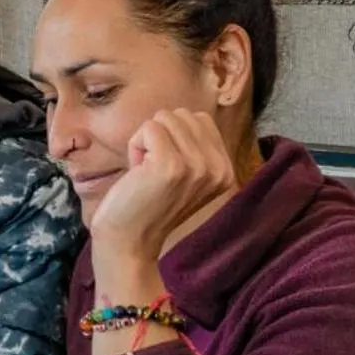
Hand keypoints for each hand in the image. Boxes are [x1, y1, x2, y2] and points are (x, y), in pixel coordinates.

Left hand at [86, 109, 235, 263]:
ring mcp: (197, 166)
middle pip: (182, 115)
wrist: (129, 240)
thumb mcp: (186, 174)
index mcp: (225, 170)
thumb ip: (195, 147)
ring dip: (146, 141)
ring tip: (145, 172)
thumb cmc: (148, 202)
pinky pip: (149, 128)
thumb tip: (185, 114)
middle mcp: (218, 168)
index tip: (166, 167)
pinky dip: (134, 146)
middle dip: (159, 136)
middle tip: (153, 170)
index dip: (173, 136)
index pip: (201, 119)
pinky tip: (137, 173)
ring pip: (165, 118)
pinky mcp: (171, 165)